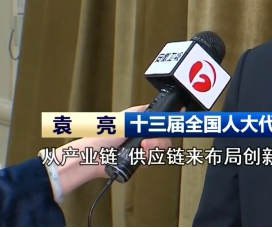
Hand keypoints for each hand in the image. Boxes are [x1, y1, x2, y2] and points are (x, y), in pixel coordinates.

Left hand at [53, 104, 183, 193]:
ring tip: (141, 150)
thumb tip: (159, 110)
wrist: (93, 157)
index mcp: (140, 121)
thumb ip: (143, 114)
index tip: (178, 117)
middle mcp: (142, 134)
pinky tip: (139, 158)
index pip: (160, 119)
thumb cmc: (104, 136)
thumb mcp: (126, 119)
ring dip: (153, 150)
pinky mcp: (138, 161)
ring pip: (159, 149)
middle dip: (159, 140)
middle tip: (148, 142)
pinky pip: (151, 160)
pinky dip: (147, 160)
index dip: (169, 120)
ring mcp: (141, 148)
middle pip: (164, 136)